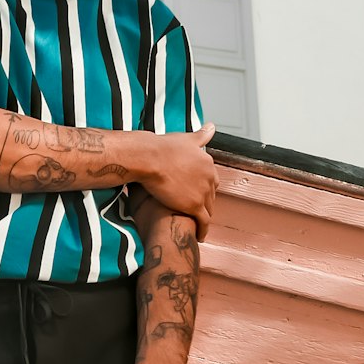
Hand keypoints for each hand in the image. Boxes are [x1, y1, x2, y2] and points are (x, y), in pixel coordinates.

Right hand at [143, 122, 217, 240]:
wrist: (151, 159)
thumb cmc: (163, 148)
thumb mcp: (186, 138)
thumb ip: (201, 135)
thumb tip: (211, 126)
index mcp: (207, 163)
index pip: (211, 180)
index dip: (204, 188)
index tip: (197, 194)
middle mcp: (210, 177)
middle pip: (211, 196)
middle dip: (205, 204)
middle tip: (196, 212)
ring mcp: (203, 193)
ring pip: (208, 210)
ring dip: (203, 218)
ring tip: (198, 226)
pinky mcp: (195, 206)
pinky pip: (203, 222)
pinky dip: (203, 231)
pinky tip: (200, 237)